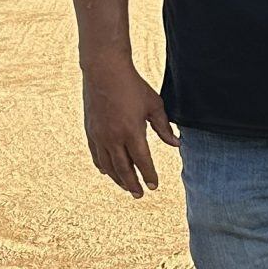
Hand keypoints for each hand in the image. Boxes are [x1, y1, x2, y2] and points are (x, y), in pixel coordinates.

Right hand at [82, 56, 177, 196]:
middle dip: (133, 184)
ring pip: (108, 165)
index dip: (149, 175)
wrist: (104, 73)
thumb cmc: (134, 87)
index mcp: (132, 132)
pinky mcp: (90, 132)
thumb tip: (176, 144)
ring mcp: (99, 136)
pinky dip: (103, 166)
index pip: (142, 161)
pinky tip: (107, 172)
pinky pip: (96, 156)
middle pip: (123, 169)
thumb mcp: (154, 105)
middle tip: (140, 195)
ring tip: (127, 187)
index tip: (154, 186)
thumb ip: (164, 127)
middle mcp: (113, 138)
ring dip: (118, 178)